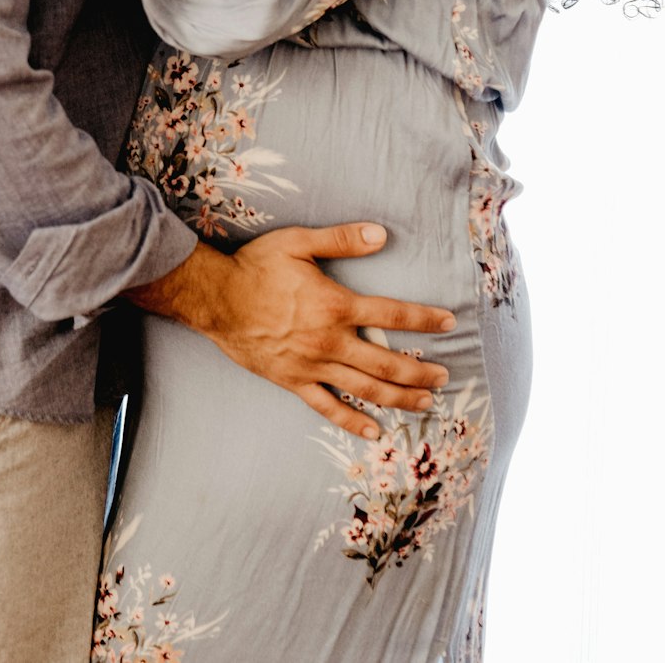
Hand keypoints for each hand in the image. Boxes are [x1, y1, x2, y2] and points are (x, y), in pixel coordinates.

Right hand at [129, 224, 454, 440]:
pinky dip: (353, 421)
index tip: (448, 322)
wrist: (216, 298)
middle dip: (419, 372)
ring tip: (425, 403)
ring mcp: (312, 365)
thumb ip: (341, 239)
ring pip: (364, 389)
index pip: (391, 315)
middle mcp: (329, 340)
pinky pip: (327, 407)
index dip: (423, 319)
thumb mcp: (298, 242)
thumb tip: (382, 233)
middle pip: (385, 362)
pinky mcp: (293, 381)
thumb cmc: (256, 265)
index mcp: (335, 305)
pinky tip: (374, 431)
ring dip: (398, 398)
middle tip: (444, 377)